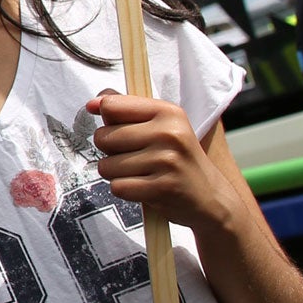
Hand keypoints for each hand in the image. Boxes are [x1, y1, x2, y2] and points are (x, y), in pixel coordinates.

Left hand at [88, 91, 243, 233]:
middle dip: (110, 151)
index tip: (117, 127)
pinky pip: (118, 187)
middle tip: (135, 157)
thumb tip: (92, 103)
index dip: (106, 120)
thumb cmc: (177, 158)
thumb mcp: (162, 125)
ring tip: (141, 173)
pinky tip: (144, 188)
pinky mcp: (162, 188)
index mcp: (168, 112)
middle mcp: (169, 134)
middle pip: (103, 137)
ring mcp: (166, 161)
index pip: (111, 106)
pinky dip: (125, 190)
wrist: (211, 198)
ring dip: (116, 174)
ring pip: (106, 165)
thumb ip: (126, 109)